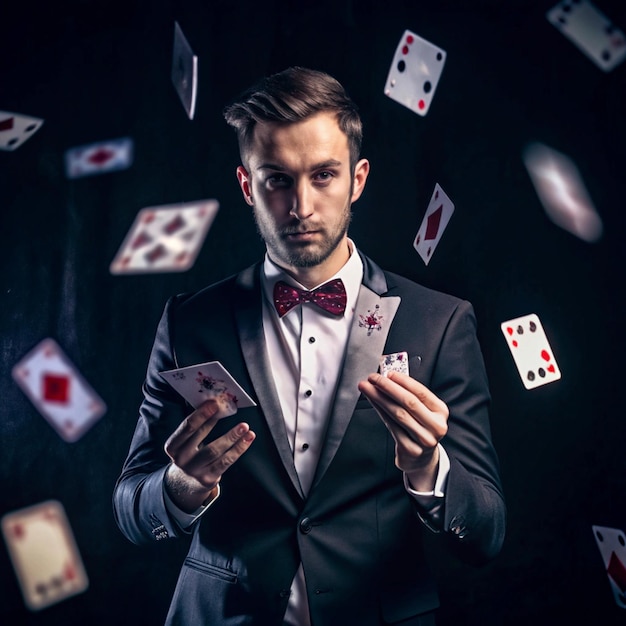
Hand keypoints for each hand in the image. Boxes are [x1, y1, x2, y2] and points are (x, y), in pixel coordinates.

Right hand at [163, 399, 254, 511]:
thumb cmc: (190, 454)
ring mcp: (194, 470)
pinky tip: (247, 439)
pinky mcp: (208, 478)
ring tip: (244, 427)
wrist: (186, 484)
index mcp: (173, 446)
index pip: (187, 427)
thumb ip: (197, 427)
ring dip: (232, 436)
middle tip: (227, 409)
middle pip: (199, 436)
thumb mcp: (186, 442)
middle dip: (214, 421)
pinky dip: (239, 449)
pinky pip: (226, 461)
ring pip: (215, 450)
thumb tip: (216, 405)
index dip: (200, 414)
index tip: (214, 403)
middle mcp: (181, 459)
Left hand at [357, 371, 447, 490]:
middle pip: (409, 402)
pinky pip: (392, 426)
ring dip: (379, 398)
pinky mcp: (411, 449)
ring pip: (398, 414)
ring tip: (367, 388)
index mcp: (441, 412)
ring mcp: (424, 439)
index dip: (403, 381)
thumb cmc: (419, 427)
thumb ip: (409, 395)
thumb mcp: (423, 411)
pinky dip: (380, 411)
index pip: (421, 392)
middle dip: (388, 387)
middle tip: (373, 378)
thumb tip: (388, 377)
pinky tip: (373, 403)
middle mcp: (436, 426)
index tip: (388, 373)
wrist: (421, 458)